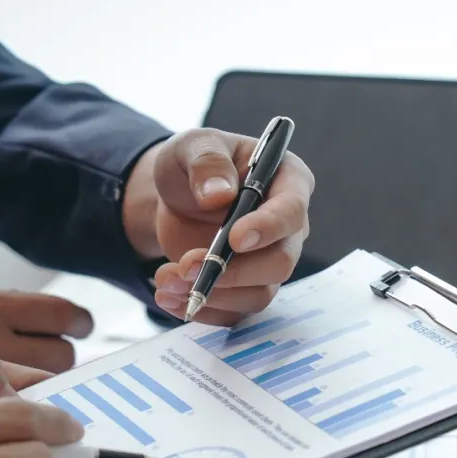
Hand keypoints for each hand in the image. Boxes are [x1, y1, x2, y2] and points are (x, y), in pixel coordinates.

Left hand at [121, 129, 313, 325]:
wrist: (174, 197)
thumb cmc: (193, 164)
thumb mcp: (193, 145)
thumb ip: (206, 161)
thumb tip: (219, 194)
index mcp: (287, 181)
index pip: (291, 211)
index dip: (267, 228)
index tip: (234, 238)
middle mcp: (287, 227)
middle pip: (280, 262)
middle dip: (233, 270)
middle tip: (186, 265)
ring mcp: (268, 261)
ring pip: (257, 294)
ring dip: (211, 294)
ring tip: (165, 281)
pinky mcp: (246, 287)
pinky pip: (234, 312)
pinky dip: (202, 310)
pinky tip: (171, 298)